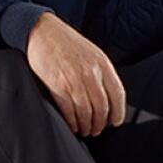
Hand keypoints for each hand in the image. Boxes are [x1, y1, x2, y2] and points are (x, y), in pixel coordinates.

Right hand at [24, 13, 125, 135]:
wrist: (43, 32)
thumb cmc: (67, 43)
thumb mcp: (92, 53)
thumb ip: (101, 72)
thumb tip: (108, 97)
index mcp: (102, 64)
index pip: (117, 94)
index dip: (119, 111)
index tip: (116, 121)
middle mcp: (90, 73)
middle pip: (102, 107)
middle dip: (100, 123)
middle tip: (97, 130)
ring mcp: (74, 80)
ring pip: (86, 112)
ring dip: (87, 126)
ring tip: (86, 130)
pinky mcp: (58, 85)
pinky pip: (69, 111)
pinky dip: (73, 122)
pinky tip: (73, 125)